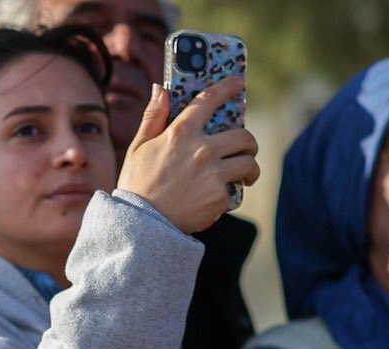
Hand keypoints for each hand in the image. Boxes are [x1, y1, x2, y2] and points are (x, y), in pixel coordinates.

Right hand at [116, 78, 258, 234]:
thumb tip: (160, 88)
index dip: (227, 87)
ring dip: (250, 169)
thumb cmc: (137, 184)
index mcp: (181, 132)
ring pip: (248, 163)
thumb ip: (153, 117)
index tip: (238, 82)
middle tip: (246, 149)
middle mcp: (202, 149)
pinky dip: (228, 194)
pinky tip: (216, 199)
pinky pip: (234, 191)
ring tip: (245, 176)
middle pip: (243, 136)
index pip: (209, 99)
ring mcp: (213, 174)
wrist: (141, 225)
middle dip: (249, 142)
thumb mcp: (139, 147)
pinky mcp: (219, 197)